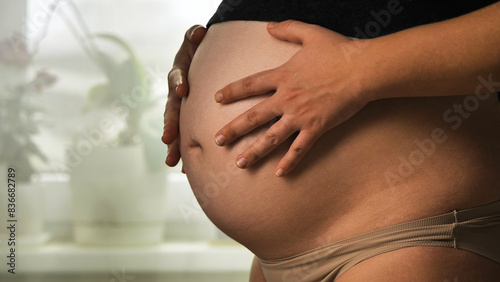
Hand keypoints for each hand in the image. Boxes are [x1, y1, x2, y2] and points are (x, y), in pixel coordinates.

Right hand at [162, 25, 206, 166]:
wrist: (196, 63)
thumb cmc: (196, 52)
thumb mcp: (193, 40)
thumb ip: (193, 35)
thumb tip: (199, 31)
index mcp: (178, 76)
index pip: (176, 78)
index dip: (178, 83)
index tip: (182, 91)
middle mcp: (175, 95)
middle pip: (171, 110)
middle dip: (170, 125)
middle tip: (168, 139)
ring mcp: (179, 110)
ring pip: (174, 128)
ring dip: (174, 145)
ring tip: (172, 161)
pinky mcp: (186, 120)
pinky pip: (184, 136)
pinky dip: (184, 152)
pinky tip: (186, 169)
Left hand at [214, 20, 371, 175]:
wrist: (362, 69)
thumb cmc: (340, 50)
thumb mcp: (311, 32)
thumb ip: (288, 28)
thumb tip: (269, 26)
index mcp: (283, 76)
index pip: (250, 85)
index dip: (232, 91)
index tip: (216, 98)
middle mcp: (286, 98)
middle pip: (253, 117)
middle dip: (233, 129)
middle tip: (217, 141)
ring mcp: (300, 115)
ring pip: (271, 138)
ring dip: (254, 152)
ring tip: (241, 164)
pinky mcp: (316, 127)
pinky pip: (299, 148)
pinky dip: (289, 162)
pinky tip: (279, 173)